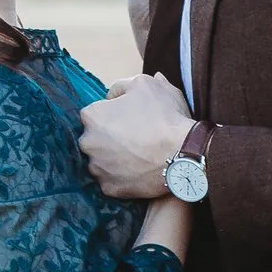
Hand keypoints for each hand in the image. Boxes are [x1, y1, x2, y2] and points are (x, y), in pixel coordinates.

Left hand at [80, 70, 194, 199]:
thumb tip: (115, 93)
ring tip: (138, 154)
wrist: (183, 154)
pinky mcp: (109, 188)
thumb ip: (124, 85)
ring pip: (101, 160)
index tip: (130, 117)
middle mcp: (87, 143)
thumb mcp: (145, 84)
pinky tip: (138, 169)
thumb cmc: (164, 116)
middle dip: (110, 136)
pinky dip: (122, 176)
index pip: (96, 112)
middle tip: (135, 136)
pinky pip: (111, 180)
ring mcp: (97, 168)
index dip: (114, 113)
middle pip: (96, 137)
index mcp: (92, 116)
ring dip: (114, 157)